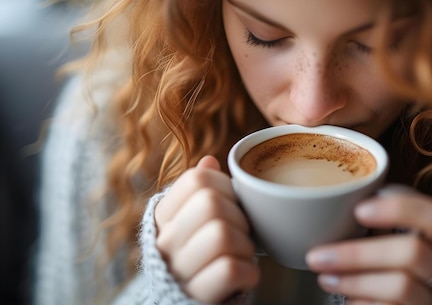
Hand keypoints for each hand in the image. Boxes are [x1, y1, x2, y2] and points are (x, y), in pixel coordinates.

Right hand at [154, 156, 258, 302]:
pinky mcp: (196, 295)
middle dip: (239, 217)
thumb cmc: (202, 259)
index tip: (231, 206)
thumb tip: (209, 161)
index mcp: (163, 217)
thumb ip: (202, 194)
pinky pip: (230, 269)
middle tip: (241, 234)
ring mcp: (178, 270)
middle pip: (211, 203)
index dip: (225, 187)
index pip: (197, 179)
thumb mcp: (195, 224)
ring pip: (222, 234)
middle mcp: (164, 241)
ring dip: (245, 246)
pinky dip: (248, 272)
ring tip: (240, 256)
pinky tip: (243, 276)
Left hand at [306, 185, 431, 304]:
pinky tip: (348, 301)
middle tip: (317, 256)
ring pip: (401, 286)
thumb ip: (382, 224)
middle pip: (412, 252)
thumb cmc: (397, 268)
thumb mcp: (396, 241)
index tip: (359, 211)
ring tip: (325, 278)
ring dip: (355, 281)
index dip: (400, 209)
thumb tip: (335, 205)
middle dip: (358, 254)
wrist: (411, 304)